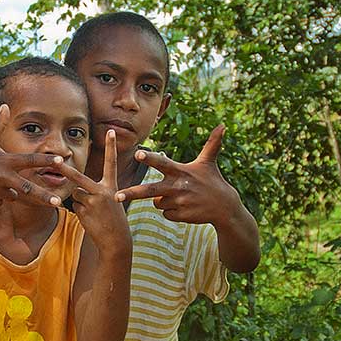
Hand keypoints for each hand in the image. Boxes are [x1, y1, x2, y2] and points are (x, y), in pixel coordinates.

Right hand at [0, 104, 66, 207]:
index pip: (30, 160)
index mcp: (6, 160)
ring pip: (12, 195)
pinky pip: (0, 203)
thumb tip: (4, 105)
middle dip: (43, 196)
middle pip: (27, 188)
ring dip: (7, 191)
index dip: (46, 160)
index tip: (60, 160)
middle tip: (58, 202)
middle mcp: (2, 175)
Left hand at [54, 130, 130, 253]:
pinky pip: (75, 207)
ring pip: (75, 195)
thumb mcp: (109, 201)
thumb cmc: (113, 219)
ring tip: (93, 213)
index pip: (111, 163)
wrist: (116, 240)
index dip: (110, 147)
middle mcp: (103, 191)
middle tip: (55, 160)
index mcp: (111, 186)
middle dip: (65, 170)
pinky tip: (90, 219)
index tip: (110, 131)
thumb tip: (74, 189)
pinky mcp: (84, 212)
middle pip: (79, 178)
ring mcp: (92, 202)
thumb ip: (94, 191)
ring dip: (80, 203)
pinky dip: (79, 212)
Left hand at [115, 125, 240, 224]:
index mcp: (180, 171)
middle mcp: (177, 187)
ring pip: (157, 202)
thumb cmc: (214, 181)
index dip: (149, 158)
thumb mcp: (209, 162)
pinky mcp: (180, 216)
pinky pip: (165, 214)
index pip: (162, 163)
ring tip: (180, 196)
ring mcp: (178, 203)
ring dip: (164, 200)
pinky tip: (184, 208)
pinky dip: (171, 212)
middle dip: (131, 193)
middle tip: (115, 196)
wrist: (224, 207)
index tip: (137, 153)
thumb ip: (212, 143)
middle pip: (149, 191)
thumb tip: (223, 125)